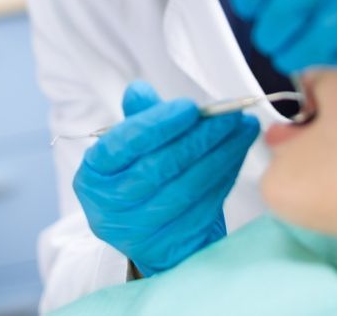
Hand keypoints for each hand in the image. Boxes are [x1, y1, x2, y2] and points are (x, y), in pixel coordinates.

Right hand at [73, 81, 259, 276]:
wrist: (151, 233)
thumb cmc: (139, 176)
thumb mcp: (131, 148)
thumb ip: (138, 118)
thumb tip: (139, 91)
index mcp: (93, 176)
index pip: (122, 145)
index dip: (157, 124)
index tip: (190, 107)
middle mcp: (109, 207)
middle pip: (158, 168)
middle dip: (199, 137)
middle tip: (229, 114)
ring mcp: (139, 231)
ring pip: (187, 188)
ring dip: (220, 154)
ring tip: (243, 128)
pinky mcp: (171, 246)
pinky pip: (205, 206)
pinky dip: (225, 176)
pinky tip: (238, 153)